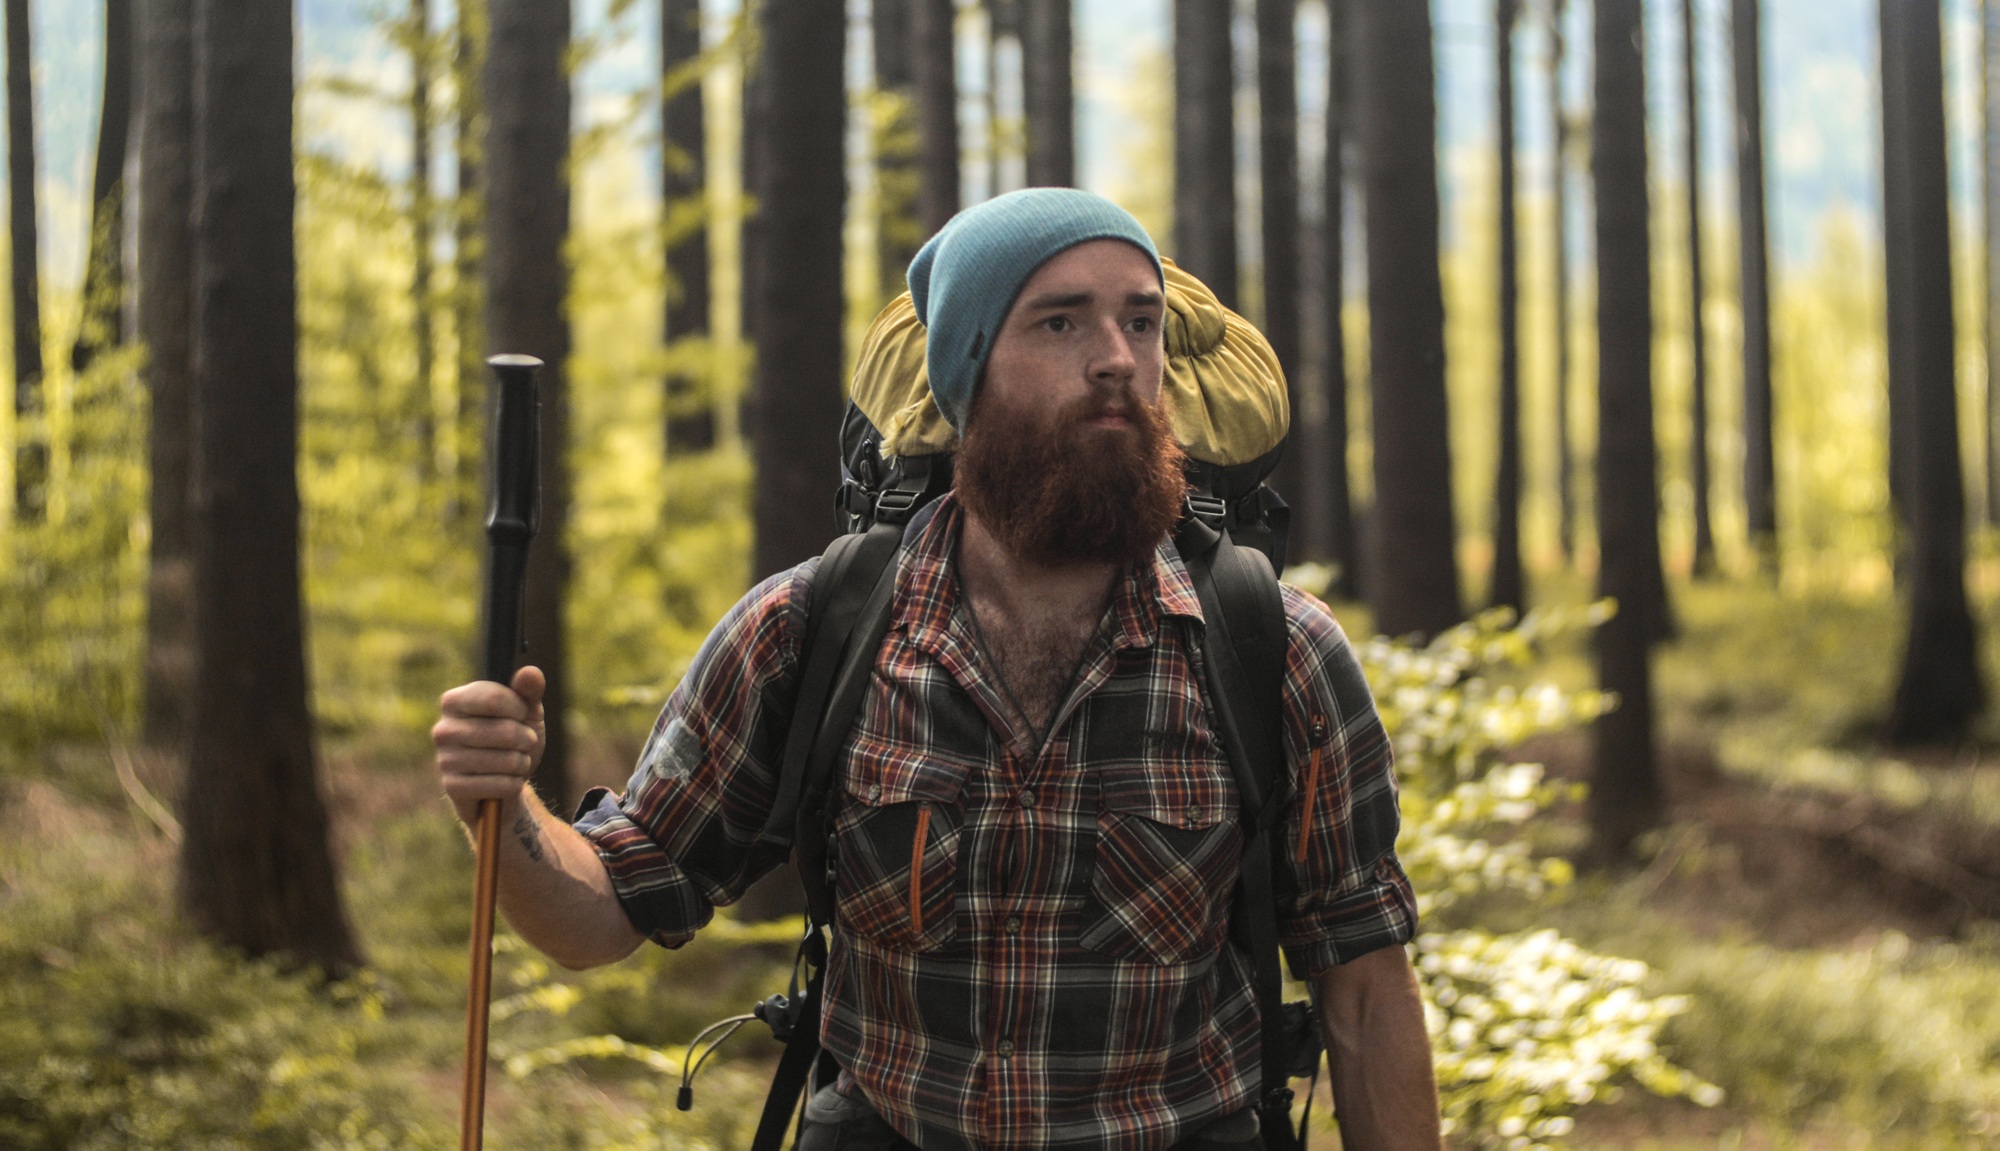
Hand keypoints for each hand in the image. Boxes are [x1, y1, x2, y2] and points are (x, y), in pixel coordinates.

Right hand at [433, 666, 546, 822]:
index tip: (522, 714)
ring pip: (506, 760)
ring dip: (522, 763)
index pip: (494, 698)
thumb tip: (530, 672)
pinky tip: (506, 782)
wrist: (503, 783)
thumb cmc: (513, 740)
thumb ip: (529, 690)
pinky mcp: (452, 787)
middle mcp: (444, 729)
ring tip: (515, 762)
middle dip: (527, 739)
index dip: (520, 708)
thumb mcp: (526, 712)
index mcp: (455, 701)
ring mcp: (445, 759)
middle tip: (525, 743)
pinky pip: (500, 785)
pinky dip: (513, 784)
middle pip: (505, 731)